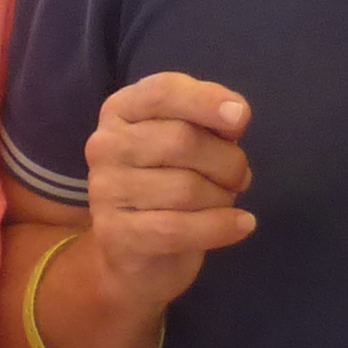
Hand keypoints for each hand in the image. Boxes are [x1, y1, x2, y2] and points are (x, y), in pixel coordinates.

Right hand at [82, 76, 255, 308]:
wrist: (139, 255)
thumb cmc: (170, 185)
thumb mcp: (190, 144)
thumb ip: (209, 123)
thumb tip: (235, 116)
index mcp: (122, 111)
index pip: (163, 91)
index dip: (206, 100)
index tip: (241, 117)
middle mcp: (105, 145)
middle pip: (183, 140)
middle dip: (227, 161)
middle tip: (238, 177)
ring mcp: (105, 190)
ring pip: (187, 188)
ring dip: (223, 198)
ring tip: (224, 202)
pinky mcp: (115, 233)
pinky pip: (180, 228)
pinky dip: (221, 227)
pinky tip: (241, 225)